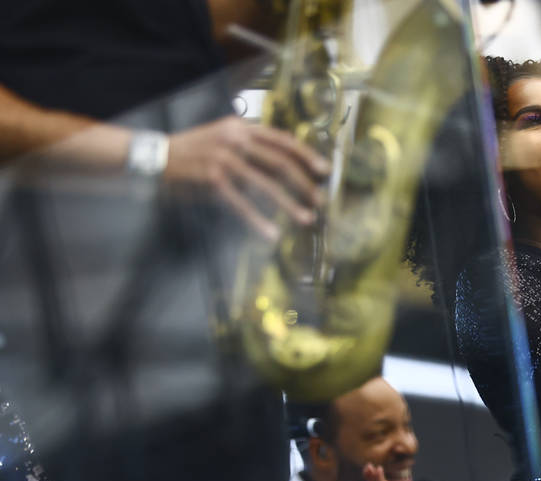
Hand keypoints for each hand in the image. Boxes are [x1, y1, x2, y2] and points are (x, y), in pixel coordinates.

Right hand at [165, 116, 329, 239]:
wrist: (155, 156)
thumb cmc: (193, 151)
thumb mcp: (223, 137)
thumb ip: (251, 147)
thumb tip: (284, 166)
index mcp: (241, 127)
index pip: (282, 140)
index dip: (306, 155)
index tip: (324, 171)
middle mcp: (235, 139)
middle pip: (280, 162)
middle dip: (304, 183)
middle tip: (320, 200)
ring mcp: (223, 158)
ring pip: (266, 184)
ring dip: (289, 204)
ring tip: (305, 218)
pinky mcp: (212, 179)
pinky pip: (241, 204)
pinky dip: (258, 220)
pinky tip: (271, 232)